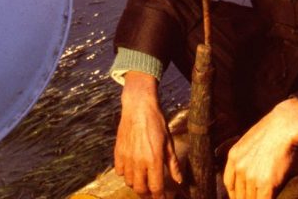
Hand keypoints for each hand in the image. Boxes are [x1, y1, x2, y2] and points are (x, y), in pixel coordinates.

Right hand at [114, 72, 182, 197]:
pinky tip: (132, 169)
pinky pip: (119, 171)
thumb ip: (173, 164)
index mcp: (154, 160)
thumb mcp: (169, 143)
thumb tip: (179, 180)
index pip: (156, 188)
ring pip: (129, 182)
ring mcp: (126, 158)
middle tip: (152, 192)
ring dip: (136, 184)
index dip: (159, 196)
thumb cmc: (156, 123)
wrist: (138, 107)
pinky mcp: (118, 152)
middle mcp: (138, 162)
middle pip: (140, 189)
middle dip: (147, 194)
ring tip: (143, 181)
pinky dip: (125, 174)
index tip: (162, 197)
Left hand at [222, 98, 297, 198]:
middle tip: (256, 196)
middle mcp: (240, 168)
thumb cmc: (275, 130)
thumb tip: (252, 170)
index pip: (230, 185)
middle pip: (240, 195)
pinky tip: (271, 196)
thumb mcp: (251, 141)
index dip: (236, 195)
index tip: (242, 197)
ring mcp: (252, 177)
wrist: (287, 126)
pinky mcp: (266, 185)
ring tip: (265, 196)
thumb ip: (246, 157)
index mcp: (234, 157)